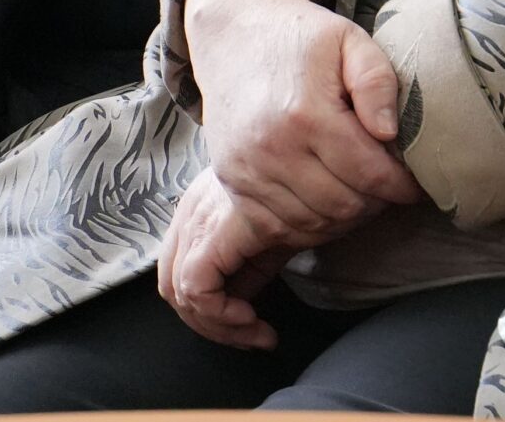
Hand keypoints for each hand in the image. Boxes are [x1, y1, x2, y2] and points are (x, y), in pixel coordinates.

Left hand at [155, 164, 305, 347]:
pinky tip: (251, 318)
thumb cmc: (310, 195)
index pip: (179, 272)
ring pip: (180, 293)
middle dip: (210, 326)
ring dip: (218, 326)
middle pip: (172, 287)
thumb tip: (238, 307)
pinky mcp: (215, 231)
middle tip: (249, 339)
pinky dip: (219, 314)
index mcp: (199, 208)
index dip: (208, 311)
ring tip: (255, 333)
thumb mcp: (273, 237)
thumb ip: (247, 268)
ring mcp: (198, 218)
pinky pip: (196, 288)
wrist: (333, 165)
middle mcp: (191, 211)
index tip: (250, 327)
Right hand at [180, 0, 421, 248]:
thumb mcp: (350, 40)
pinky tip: (326, 203)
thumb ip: (376, 82)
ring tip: (361, 194)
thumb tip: (389, 133)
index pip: (369, 174)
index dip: (401, 186)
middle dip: (376, 203)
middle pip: (343, 206)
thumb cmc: (301, 36)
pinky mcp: (230, 182)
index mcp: (306, 114)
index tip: (416, 184)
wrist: (234, 33)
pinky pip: (276, 228)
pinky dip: (308, 227)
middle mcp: (271, 149)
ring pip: (312, 225)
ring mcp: (245, 171)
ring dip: (344, 218)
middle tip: (389, 187)